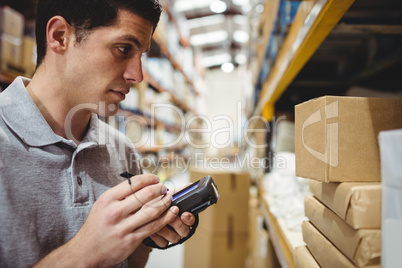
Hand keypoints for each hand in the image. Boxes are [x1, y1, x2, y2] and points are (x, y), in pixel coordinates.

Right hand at [34, 174, 177, 267]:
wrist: (86, 251)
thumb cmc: (96, 226)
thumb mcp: (102, 204)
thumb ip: (120, 194)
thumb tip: (141, 183)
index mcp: (108, 199)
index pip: (134, 182)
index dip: (149, 178)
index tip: (156, 179)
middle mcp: (115, 212)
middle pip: (146, 194)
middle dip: (160, 189)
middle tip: (164, 188)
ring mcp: (123, 227)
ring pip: (152, 211)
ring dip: (165, 202)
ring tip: (170, 197)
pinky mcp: (131, 240)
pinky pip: (153, 227)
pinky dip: (166, 218)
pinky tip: (172, 212)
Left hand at [147, 183, 195, 247]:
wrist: (139, 212)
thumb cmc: (153, 202)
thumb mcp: (165, 195)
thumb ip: (178, 192)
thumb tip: (190, 185)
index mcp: (182, 213)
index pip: (192, 220)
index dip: (189, 218)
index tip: (184, 214)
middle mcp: (178, 225)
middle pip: (185, 231)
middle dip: (176, 223)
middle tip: (168, 216)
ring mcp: (170, 234)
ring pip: (175, 238)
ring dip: (165, 229)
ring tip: (156, 221)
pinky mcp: (162, 241)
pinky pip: (164, 243)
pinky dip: (157, 237)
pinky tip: (152, 229)